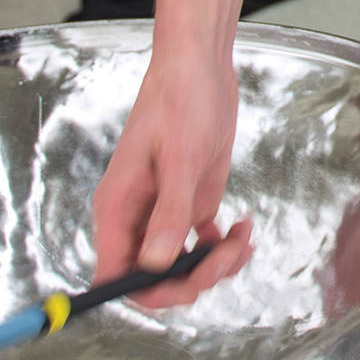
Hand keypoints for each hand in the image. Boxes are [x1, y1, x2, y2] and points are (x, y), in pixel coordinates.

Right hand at [90, 29, 255, 307]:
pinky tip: (243, 229)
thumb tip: (158, 264)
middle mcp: (137, 217)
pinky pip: (201, 246)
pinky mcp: (189, 204)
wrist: (201, 67)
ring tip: (243, 240)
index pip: (116, 274)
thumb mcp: (181, 156)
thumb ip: (170, 212)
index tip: (186, 287)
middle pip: (153, 278)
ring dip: (215, 265)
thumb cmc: (181, 99)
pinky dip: (224, 249)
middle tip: (227, 255)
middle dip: (193, 278)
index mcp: (119, 208)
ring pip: (181, 266)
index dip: (146, 292)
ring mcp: (163, 213)